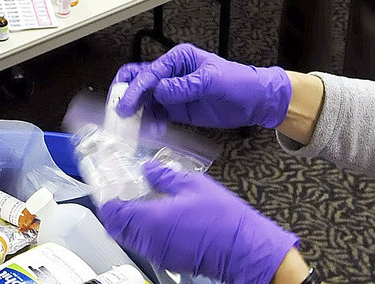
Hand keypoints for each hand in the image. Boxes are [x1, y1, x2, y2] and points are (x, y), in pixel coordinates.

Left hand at [99, 161, 297, 283]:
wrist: (242, 250)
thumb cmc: (222, 218)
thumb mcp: (193, 185)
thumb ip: (165, 177)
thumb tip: (148, 169)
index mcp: (150, 219)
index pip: (113, 212)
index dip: (108, 200)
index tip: (110, 188)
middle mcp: (147, 240)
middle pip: (116, 228)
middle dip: (115, 213)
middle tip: (123, 195)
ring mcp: (155, 253)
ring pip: (129, 239)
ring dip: (128, 224)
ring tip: (139, 205)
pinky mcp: (165, 261)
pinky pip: (144, 246)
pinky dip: (142, 233)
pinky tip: (156, 219)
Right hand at [113, 44, 291, 128]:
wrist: (253, 101)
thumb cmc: (238, 83)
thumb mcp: (213, 82)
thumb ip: (185, 86)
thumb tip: (159, 91)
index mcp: (178, 59)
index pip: (148, 73)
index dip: (134, 91)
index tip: (125, 108)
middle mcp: (169, 74)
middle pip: (136, 82)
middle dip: (125, 98)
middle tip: (120, 115)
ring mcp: (170, 93)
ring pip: (142, 102)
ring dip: (137, 116)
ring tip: (139, 130)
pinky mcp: (173, 110)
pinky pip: (153, 117)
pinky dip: (148, 125)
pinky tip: (152, 133)